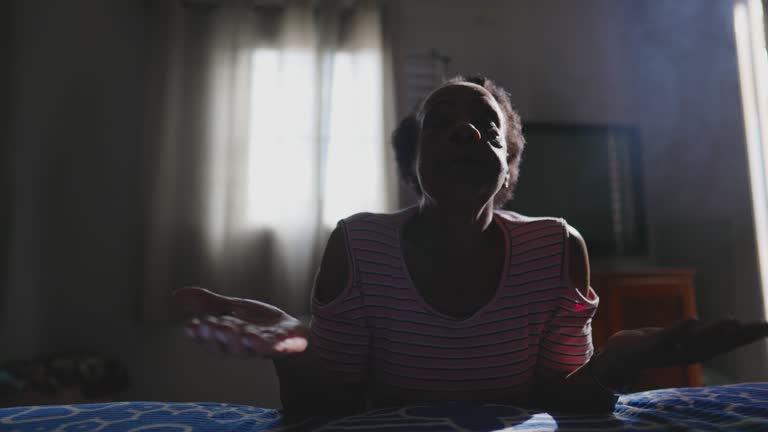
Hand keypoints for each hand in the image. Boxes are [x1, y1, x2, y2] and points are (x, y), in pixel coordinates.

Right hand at [174, 287, 308, 358]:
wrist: (292, 331)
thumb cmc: (258, 322)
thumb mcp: (231, 308)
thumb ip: (208, 303)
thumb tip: (176, 294)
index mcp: (228, 340)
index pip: (209, 341)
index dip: (200, 336)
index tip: (190, 325)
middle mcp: (243, 347)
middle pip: (226, 347)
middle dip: (217, 336)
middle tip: (209, 324)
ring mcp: (264, 348)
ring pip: (248, 349)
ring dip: (238, 341)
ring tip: (230, 330)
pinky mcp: (283, 345)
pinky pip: (274, 347)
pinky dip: (266, 344)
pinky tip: (256, 336)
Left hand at [593, 318, 767, 386]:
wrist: (614, 360)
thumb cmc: (648, 346)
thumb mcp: (677, 339)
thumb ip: (697, 335)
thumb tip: (725, 326)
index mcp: (692, 352)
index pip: (723, 344)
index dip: (746, 337)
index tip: (767, 326)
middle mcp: (683, 355)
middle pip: (716, 345)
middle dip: (739, 336)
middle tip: (762, 325)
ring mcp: (666, 353)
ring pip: (693, 343)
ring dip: (714, 332)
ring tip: (734, 321)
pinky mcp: (647, 348)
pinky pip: (665, 339)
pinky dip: (679, 331)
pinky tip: (693, 320)